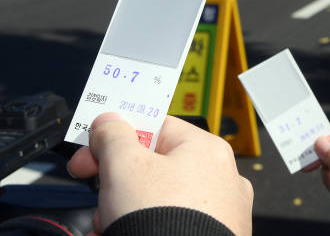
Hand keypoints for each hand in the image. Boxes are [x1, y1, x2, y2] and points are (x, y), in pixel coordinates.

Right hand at [67, 113, 252, 235]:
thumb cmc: (164, 220)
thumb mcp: (124, 167)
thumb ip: (113, 137)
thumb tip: (109, 121)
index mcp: (206, 149)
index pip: (156, 128)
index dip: (117, 138)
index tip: (90, 154)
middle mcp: (221, 177)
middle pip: (155, 168)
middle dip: (119, 185)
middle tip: (101, 198)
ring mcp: (222, 210)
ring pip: (160, 201)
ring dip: (126, 213)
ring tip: (110, 228)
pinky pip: (172, 224)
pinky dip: (147, 230)